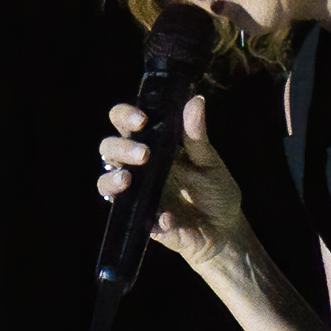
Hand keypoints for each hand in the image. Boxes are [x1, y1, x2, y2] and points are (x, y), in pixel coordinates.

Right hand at [96, 94, 244, 269]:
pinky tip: (168, 218)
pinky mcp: (144, 223)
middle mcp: (138, 169)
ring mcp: (137, 196)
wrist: (225, 230)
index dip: (125, 116)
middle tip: (144, 154)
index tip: (142, 119)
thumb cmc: (215, 191)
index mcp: (153, 146)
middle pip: (109, 149)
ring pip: (105, 183)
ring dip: (112, 180)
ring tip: (128, 179)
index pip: (125, 123)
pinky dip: (152, 219)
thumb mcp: (210, 162)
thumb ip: (197, 136)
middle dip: (121, 148)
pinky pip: (134, 220)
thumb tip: (196, 100)